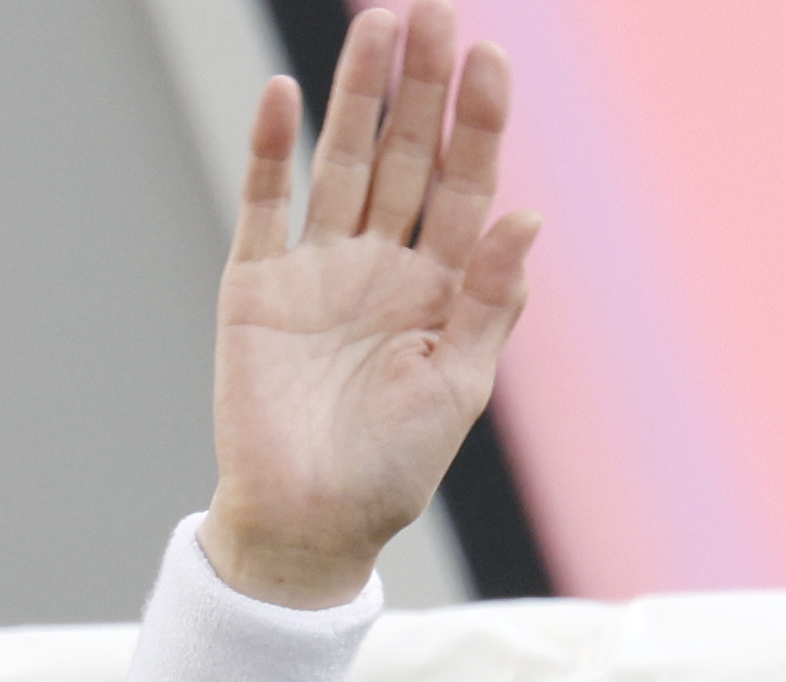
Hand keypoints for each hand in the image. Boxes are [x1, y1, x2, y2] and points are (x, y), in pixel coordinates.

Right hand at [202, 3, 537, 606]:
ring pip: (345, 161)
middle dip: (422, 86)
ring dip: (359, 95)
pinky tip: (286, 94)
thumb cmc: (390, 473)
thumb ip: (491, 300)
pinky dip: (272, 150)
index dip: (479, 124)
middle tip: (435, 9)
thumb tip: (528, 214)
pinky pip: (266, 203)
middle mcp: (382, 268)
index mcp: (440, 293)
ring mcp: (319, 270)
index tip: (491, 59)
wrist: (307, 526)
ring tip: (376, 24)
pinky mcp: (258, 285)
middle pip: (408, 157)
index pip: (466, 189)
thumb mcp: (457, 389)